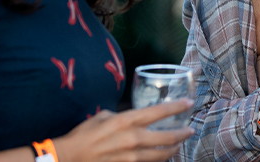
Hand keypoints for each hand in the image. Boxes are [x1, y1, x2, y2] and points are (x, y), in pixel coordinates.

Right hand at [54, 99, 194, 161]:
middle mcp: (133, 139)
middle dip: (182, 133)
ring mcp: (132, 157)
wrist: (70, 157)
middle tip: (189, 130)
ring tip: (178, 144)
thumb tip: (134, 117)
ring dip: (173, 149)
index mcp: (126, 121)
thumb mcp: (103, 116)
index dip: (177, 107)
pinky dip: (158, 160)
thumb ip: (122, 116)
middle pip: (167, 137)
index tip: (189, 104)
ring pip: (162, 155)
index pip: (159, 112)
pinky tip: (162, 156)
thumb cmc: (84, 135)